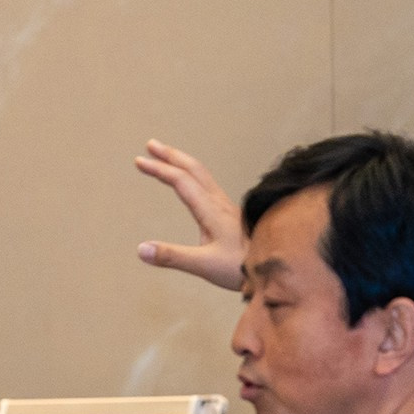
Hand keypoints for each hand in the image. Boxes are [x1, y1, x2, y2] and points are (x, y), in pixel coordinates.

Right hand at [135, 140, 245, 291]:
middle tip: (150, 145)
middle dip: (170, 155)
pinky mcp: (230, 212)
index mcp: (210, 210)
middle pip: (193, 169)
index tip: (139, 161)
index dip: (159, 169)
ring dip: (182, 161)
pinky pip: (208, 183)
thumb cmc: (240, 268)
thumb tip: (141, 249)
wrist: (274, 267)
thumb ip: (172, 256)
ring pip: (202, 174)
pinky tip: (190, 181)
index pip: (181, 181)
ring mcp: (226, 205)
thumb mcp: (203, 265)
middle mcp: (218, 202)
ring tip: (166, 156)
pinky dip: (192, 173)